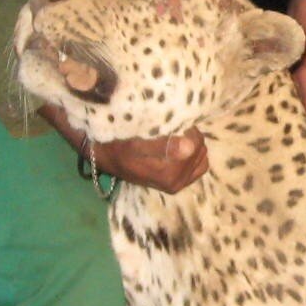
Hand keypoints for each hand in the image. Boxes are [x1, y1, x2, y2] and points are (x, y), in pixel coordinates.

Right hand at [41, 106, 209, 193]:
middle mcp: (176, 183)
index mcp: (169, 174)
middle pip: (199, 148)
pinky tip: (176, 146)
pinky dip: (191, 152)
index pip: (195, 142)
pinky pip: (199, 163)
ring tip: (169, 136)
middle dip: (187, 135)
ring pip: (200, 153)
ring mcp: (179, 183)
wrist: (104, 156)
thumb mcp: (136, 142)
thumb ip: (164, 145)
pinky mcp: (179, 181)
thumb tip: (190, 147)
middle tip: (167, 128)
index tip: (168, 122)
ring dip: (189, 142)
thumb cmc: (118, 144)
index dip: (184, 128)